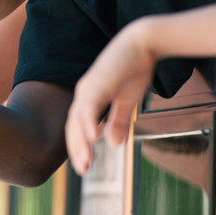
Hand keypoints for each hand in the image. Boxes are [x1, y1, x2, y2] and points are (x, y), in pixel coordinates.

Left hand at [66, 22, 156, 173]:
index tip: (83, 166)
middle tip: (82, 170)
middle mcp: (84, 94)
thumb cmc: (133, 69)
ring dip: (80, 142)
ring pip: (78, 119)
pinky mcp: (99, 82)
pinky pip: (90, 105)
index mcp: (88, 98)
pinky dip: (88, 122)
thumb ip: (117, 121)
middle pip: (73, 126)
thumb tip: (111, 144)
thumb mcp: (126, 101)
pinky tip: (92, 138)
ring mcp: (89, 87)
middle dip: (76, 149)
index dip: (78, 146)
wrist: (142, 44)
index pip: (77, 127)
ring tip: (85, 162)